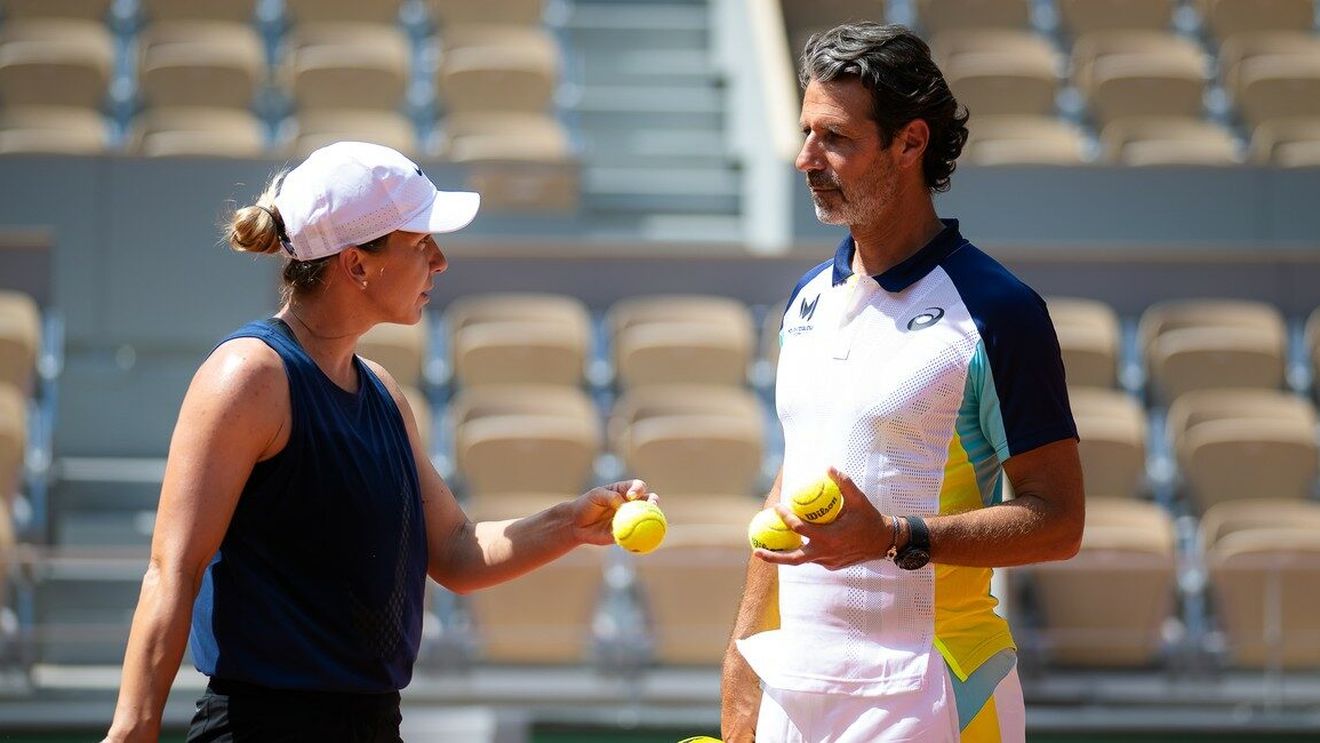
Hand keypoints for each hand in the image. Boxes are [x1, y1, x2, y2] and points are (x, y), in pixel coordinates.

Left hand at [569, 479, 655, 545]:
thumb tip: (623, 504)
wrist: (577, 524)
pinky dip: (640, 537)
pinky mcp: (628, 533)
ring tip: (650, 525)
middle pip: (649, 501)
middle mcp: (632, 504)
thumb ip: (610, 497)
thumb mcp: (596, 496)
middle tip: (651, 507)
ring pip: (647, 519)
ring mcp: (631, 519)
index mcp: (625, 490)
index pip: (638, 487)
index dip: (639, 489)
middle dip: (654, 503)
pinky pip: (636, 536)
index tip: (631, 496)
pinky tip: (640, 541)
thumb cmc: (586, 504)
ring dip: (652, 521)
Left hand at [753, 467, 890, 569]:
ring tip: (768, 549)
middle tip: (756, 551)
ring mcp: (828, 563)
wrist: (885, 542)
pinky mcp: (832, 566)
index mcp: (830, 538)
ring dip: (787, 554)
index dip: (786, 518)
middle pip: (793, 559)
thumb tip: (828, 467)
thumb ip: (843, 484)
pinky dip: (804, 551)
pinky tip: (797, 542)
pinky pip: (814, 558)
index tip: (777, 507)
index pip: (800, 529)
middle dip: (773, 557)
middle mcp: (826, 554)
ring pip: (803, 559)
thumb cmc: (870, 519)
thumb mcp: (859, 500)